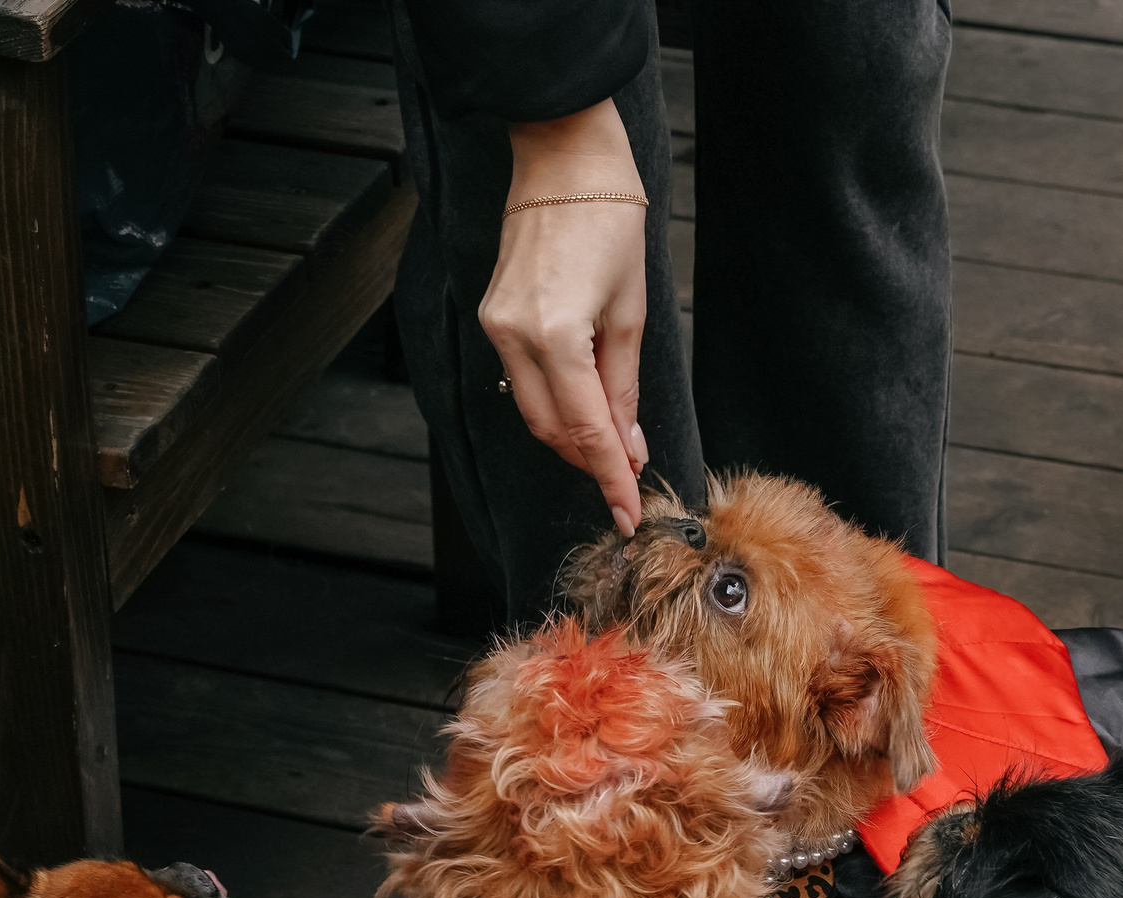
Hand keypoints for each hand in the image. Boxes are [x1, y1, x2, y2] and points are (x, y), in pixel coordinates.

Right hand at [480, 99, 652, 533]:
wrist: (563, 160)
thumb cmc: (609, 221)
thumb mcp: (631, 311)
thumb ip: (623, 385)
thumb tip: (628, 442)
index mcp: (556, 335)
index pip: (585, 428)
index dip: (608, 475)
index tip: (624, 511)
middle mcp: (514, 336)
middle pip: (551, 428)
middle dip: (589, 459)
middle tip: (625, 479)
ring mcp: (495, 326)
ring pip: (532, 409)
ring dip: (570, 434)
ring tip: (610, 446)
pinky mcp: (491, 315)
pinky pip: (521, 378)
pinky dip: (553, 401)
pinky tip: (582, 406)